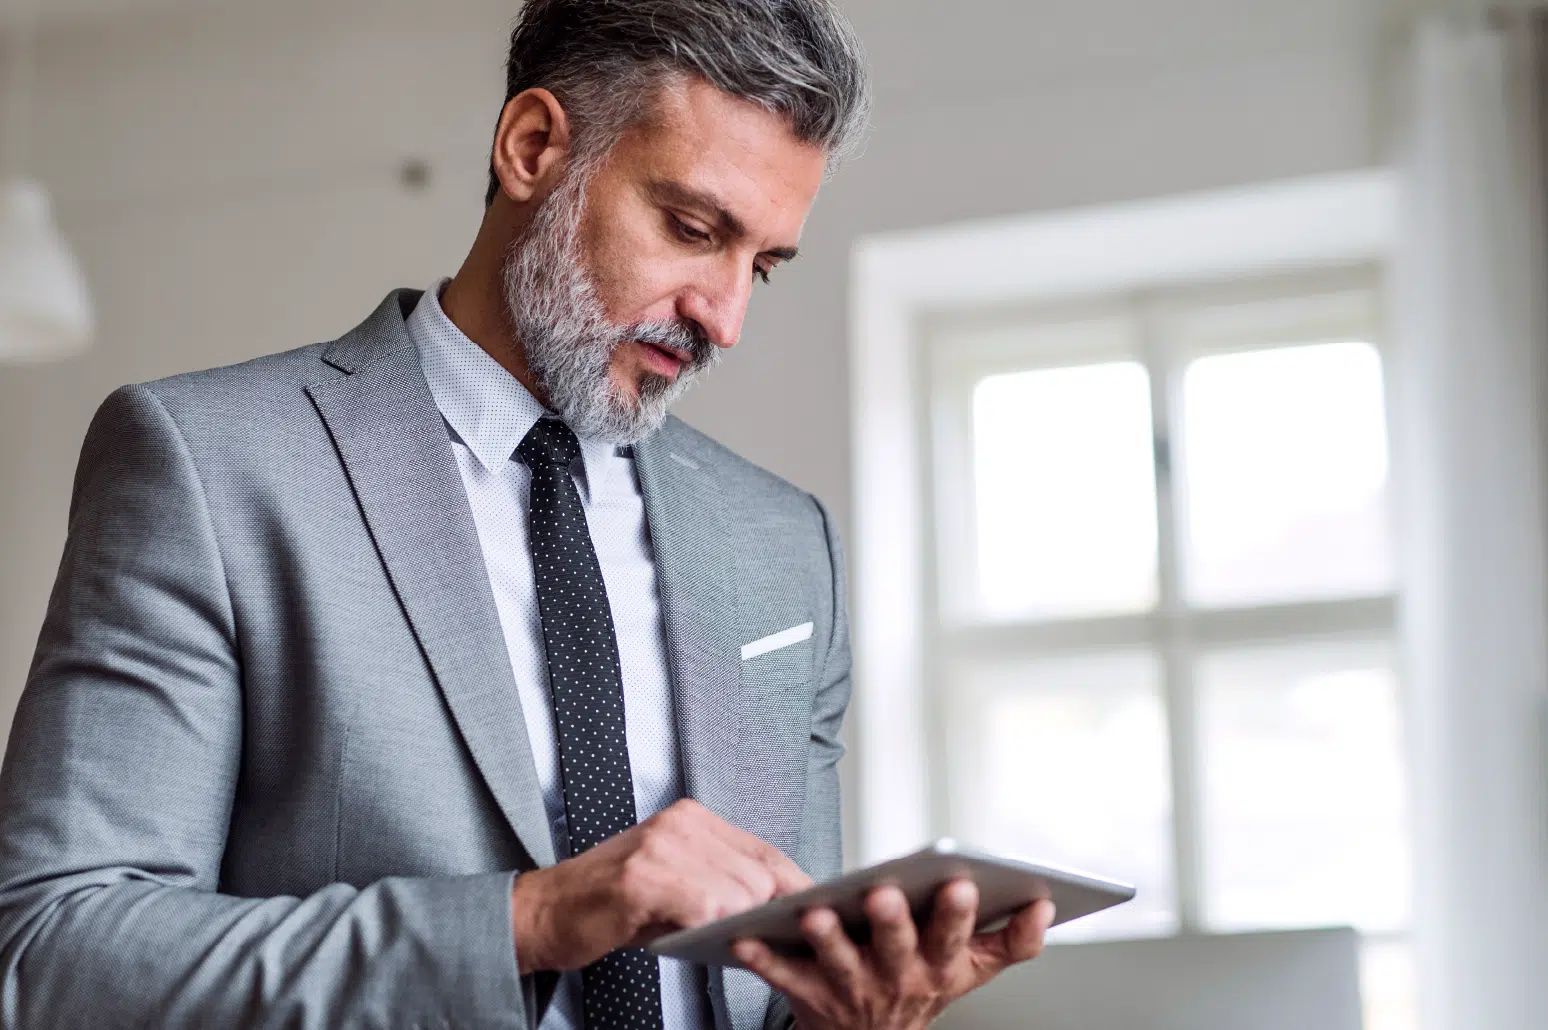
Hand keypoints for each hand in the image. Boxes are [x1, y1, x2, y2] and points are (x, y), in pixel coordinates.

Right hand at [509, 799, 811, 973]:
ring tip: (728, 941)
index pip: (765, 851)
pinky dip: (709, 927)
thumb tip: (781, 908)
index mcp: (693, 818)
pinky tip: (698, 937)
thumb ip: (722, 883)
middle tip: (766, 939)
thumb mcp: (675, 883)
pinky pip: (703, 906)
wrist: (545, 912)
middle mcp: (680, 823)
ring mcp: (661, 847)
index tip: (819, 909)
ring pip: (738, 891)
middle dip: (768, 912)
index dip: (795, 884)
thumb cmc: (614, 905)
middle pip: (759, 873)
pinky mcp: (642, 878)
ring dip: (737, 924)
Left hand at [732, 881, 1054, 1029]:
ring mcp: (851, 988)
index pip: (955, 939)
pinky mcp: (807, 993)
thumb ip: (1013, 939)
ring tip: (815, 913)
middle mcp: (897, 978)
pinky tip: (744, 937)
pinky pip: (781, 975)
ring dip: (827, 938)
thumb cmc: (920, 985)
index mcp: (939, 965)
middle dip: (891, 923)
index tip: (960, 884)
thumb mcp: (973, 967)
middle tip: (883, 894)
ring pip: (839, 961)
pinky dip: (762, 958)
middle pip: (897, 948)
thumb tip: (1044, 904)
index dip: (959, 916)